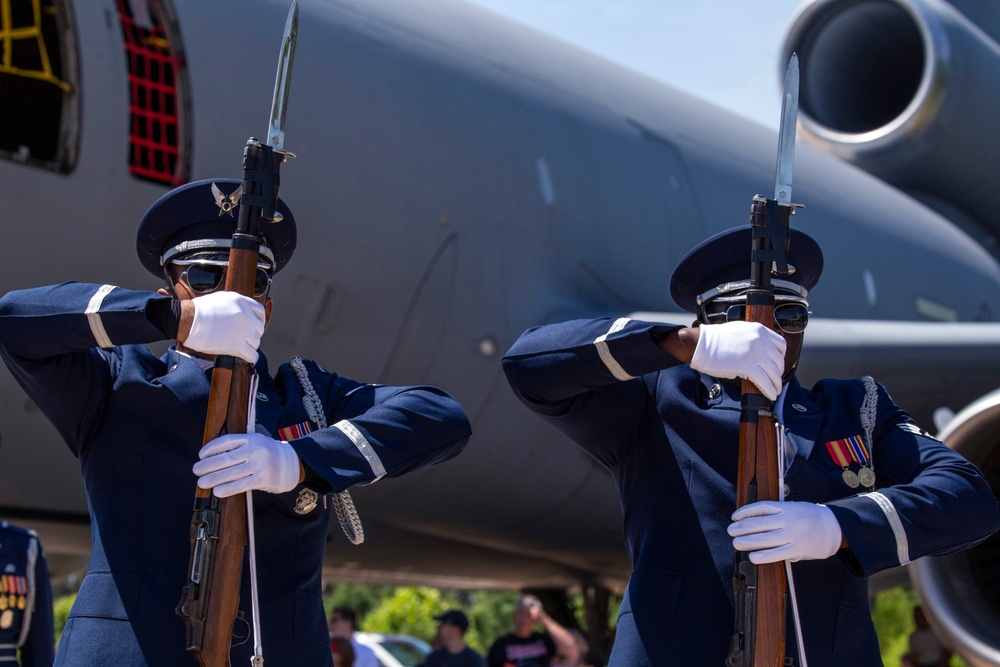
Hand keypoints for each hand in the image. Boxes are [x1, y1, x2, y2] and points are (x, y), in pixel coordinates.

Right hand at [182, 291, 264, 362]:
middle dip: (253, 334)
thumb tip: (240, 311)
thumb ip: (235, 304)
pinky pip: (252, 355)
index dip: (259, 320)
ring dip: (250, 346)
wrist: (188, 320)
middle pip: (259, 329)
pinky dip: (251, 358)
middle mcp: (246, 315)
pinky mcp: (237, 345)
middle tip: (245, 338)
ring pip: (256, 342)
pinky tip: (248, 359)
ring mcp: (243, 331)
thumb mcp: (221, 298)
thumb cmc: (198, 310)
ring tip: (242, 347)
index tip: (255, 325)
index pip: (260, 312)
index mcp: (242, 302)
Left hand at [193, 433, 300, 496]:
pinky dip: (228, 488)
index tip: (200, 455)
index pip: (227, 441)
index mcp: (252, 438)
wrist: (292, 464)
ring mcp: (260, 464)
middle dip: (208, 465)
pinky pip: (242, 485)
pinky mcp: (263, 478)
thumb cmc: (268, 454)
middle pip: (227, 458)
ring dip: (214, 479)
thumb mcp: (256, 443)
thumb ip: (238, 447)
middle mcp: (256, 450)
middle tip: (196, 470)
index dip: (211, 448)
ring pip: (232, 473)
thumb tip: (212, 458)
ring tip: (202, 482)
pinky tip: (217, 491)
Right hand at [690, 322, 785, 399]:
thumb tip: (759, 352)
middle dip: (779, 372)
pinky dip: (770, 390)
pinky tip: (771, 395)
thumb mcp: (739, 331)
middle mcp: (760, 340)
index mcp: (759, 329)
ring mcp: (755, 353)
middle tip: (775, 379)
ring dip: (777, 384)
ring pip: (774, 373)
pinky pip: (765, 381)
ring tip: (776, 390)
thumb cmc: (714, 339)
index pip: (781, 344)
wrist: (701, 343)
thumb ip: (752, 338)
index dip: (781, 357)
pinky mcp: (747, 366)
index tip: (777, 364)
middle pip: (779, 360)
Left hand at [728, 500, 842, 563]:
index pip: (761, 507)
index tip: (734, 516)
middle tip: (731, 531)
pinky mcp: (797, 549)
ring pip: (765, 539)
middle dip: (742, 528)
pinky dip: (763, 555)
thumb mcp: (793, 508)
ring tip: (736, 543)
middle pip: (759, 523)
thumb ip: (776, 513)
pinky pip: (777, 553)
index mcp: (787, 508)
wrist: (833, 528)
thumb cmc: (809, 517)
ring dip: (748, 541)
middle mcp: (789, 520)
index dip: (745, 512)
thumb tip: (752, 520)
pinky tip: (753, 556)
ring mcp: (793, 535)